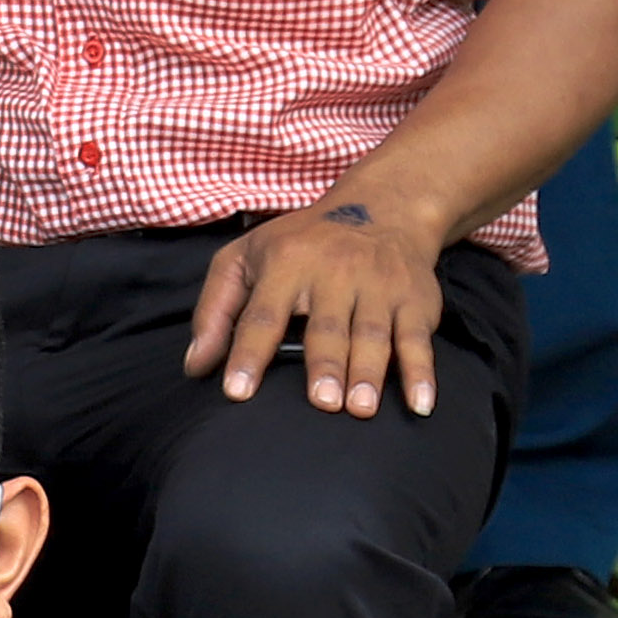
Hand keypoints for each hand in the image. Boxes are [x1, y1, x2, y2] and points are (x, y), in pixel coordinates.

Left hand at [188, 194, 450, 417]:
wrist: (383, 209)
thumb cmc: (299, 244)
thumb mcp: (245, 257)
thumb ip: (215, 310)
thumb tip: (195, 365)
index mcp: (285, 263)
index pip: (262, 315)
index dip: (247, 354)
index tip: (236, 392)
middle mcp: (334, 273)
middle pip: (327, 326)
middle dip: (324, 364)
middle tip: (320, 402)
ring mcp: (378, 286)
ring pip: (373, 333)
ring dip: (368, 372)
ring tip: (359, 409)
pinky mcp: (415, 300)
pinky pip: (418, 339)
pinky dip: (422, 372)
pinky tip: (419, 403)